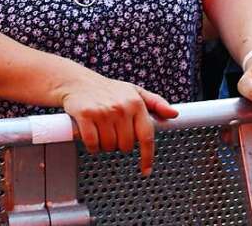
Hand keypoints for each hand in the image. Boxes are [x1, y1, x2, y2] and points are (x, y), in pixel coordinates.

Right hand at [60, 75, 177, 176]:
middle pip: (126, 146)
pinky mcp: (86, 115)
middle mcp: (121, 107)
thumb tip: (173, 114)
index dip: (147, 156)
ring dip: (105, 145)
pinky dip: (92, 146)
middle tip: (113, 132)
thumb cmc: (108, 89)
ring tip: (101, 130)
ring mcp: (103, 111)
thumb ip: (156, 103)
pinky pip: (92, 144)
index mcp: (135, 103)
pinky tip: (91, 137)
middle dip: (119, 144)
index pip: (146, 136)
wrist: (77, 81)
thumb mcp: (134, 92)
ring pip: (109, 146)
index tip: (146, 170)